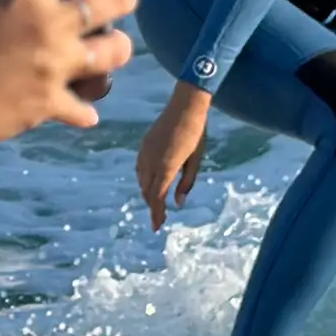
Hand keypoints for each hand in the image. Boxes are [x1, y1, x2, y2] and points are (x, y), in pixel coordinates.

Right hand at [137, 80, 211, 230]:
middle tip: (159, 219)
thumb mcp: (195, 161)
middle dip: (153, 207)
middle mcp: (152, 162)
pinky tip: (150, 182)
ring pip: (141, 181)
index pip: (158, 198)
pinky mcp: (143, 145)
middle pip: (147, 192)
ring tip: (156, 202)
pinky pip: (139, 168)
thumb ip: (186, 182)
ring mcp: (145, 152)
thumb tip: (177, 203)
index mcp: (166, 167)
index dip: (156, 214)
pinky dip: (143, 180)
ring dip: (147, 193)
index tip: (157, 228)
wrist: (184, 107)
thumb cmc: (195, 134)